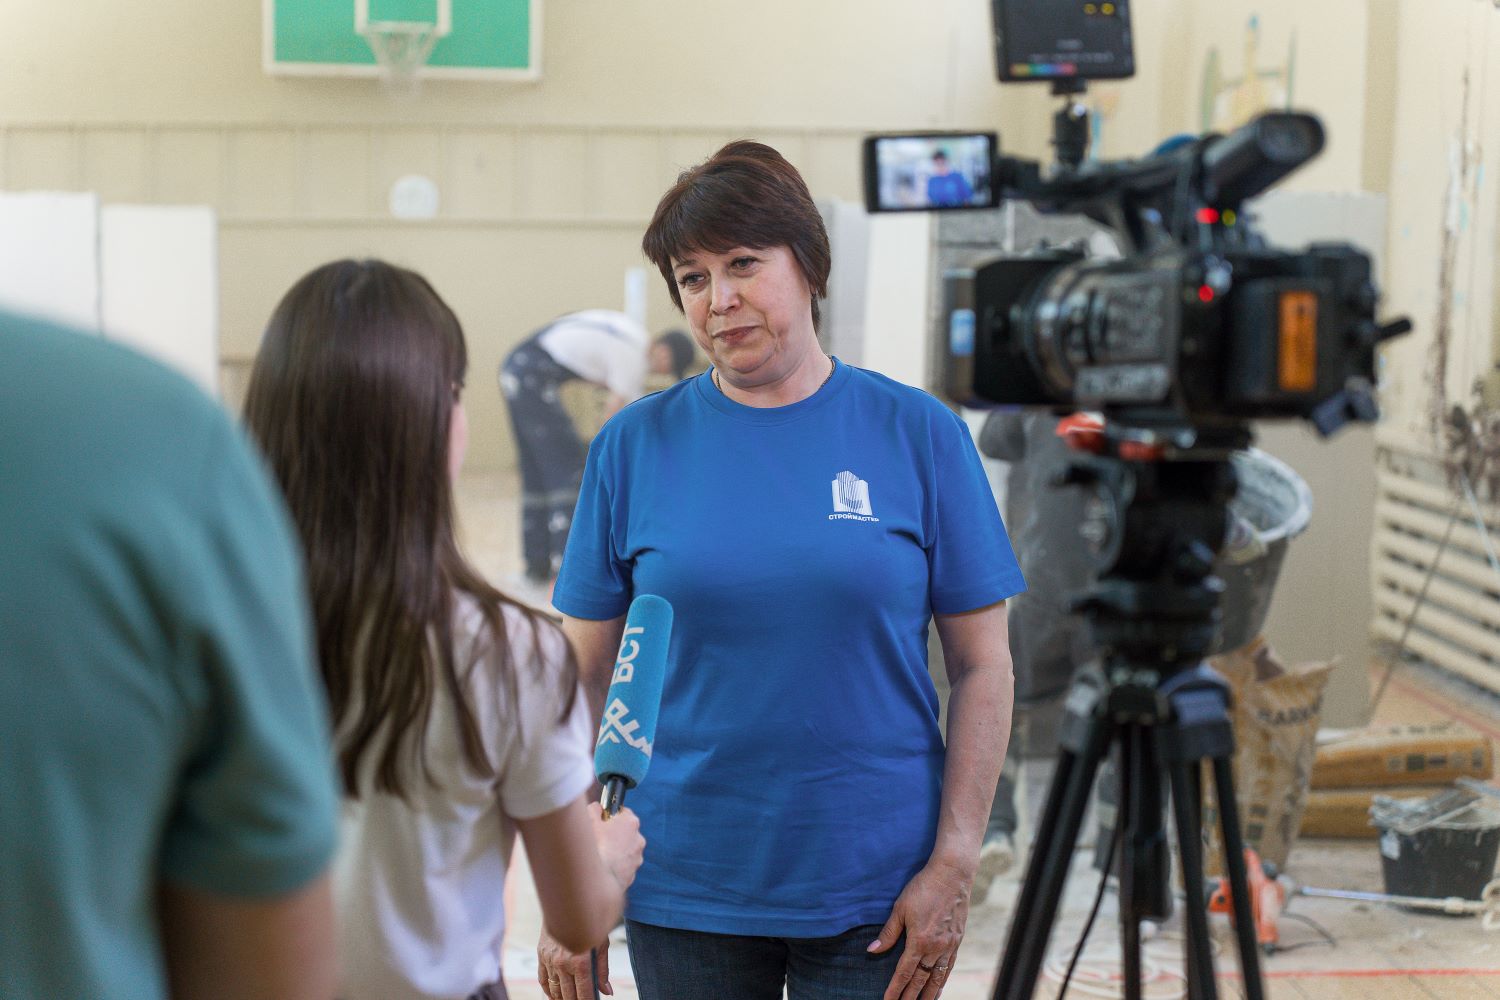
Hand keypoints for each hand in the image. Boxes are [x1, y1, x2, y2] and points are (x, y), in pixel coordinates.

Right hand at [538, 928, 610, 998]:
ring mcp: (549, 960)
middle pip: (568, 995)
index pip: (584, 992)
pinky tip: (555, 996)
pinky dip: (548, 990)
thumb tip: (606, 991)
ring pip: (555, 990)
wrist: (567, 902)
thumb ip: (603, 970)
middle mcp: (563, 963)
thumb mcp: (602, 944)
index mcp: (580, 961)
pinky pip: (543, 979)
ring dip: (562, 998)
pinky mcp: (541, 955)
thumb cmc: (589, 921)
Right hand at [589, 802, 643, 891]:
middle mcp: (638, 839)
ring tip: (600, 855)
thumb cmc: (594, 846)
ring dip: (616, 850)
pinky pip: (623, 865)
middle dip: (614, 833)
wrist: (598, 878)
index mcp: (630, 822)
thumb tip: (597, 807)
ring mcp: (637, 857)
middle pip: (625, 832)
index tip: (602, 820)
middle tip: (599, 838)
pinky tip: (603, 867)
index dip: (610, 816)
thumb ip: (595, 809)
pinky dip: (615, 865)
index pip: (623, 812)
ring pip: (625, 850)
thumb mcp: (589, 819)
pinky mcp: (632, 873)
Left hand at [866, 860, 970, 999]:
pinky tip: (940, 986)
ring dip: (930, 994)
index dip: (895, 989)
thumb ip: (888, 933)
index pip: (905, 972)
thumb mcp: (900, 908)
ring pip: (938, 977)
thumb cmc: (923, 888)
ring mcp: (949, 945)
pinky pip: (949, 967)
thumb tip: (872, 950)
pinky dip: (943, 980)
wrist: (952, 875)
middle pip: (922, 980)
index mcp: (919, 941)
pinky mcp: (957, 940)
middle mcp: (936, 948)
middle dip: (911, 997)